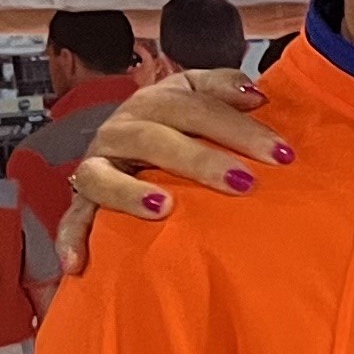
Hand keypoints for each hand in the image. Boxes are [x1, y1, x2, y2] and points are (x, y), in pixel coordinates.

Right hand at [59, 69, 295, 275]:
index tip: (281, 154)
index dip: (239, 128)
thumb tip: (255, 95)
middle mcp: (122, 129)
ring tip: (164, 207)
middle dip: (200, 160)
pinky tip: (80, 264)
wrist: (128, 139)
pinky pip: (71, 219)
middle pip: (155, 138)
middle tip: (243, 183)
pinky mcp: (80, 199)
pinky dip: (72, 239)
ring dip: (130, 192)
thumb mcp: (198, 94)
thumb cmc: (177, 122)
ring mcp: (97, 164)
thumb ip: (224, 89)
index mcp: (156, 102)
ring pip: (102, 175)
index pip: (198, 109)